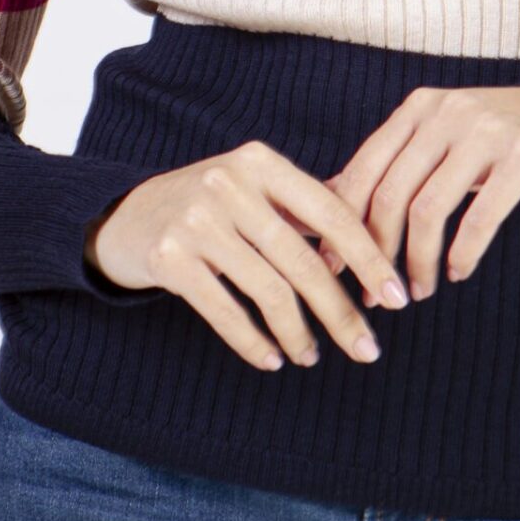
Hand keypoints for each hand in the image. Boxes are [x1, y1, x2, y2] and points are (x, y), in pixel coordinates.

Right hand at [83, 140, 410, 372]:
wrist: (122, 216)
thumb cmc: (205, 205)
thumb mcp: (253, 187)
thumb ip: (306, 203)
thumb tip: (378, 227)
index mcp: (261, 162)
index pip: (332, 212)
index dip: (369, 258)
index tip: (397, 298)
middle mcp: (230, 184)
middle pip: (304, 260)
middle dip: (342, 311)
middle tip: (368, 349)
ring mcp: (196, 220)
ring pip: (269, 291)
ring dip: (299, 333)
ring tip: (312, 356)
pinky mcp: (169, 257)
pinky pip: (225, 311)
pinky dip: (254, 342)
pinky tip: (273, 358)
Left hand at [317, 86, 519, 298]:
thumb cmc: (490, 137)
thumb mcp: (438, 139)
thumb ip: (389, 164)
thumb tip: (325, 203)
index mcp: (417, 108)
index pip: (364, 169)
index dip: (343, 224)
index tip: (334, 268)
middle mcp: (446, 112)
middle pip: (391, 192)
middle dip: (378, 251)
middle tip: (378, 293)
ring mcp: (487, 131)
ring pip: (429, 208)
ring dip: (419, 260)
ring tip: (420, 290)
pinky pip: (481, 216)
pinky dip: (463, 253)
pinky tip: (458, 272)